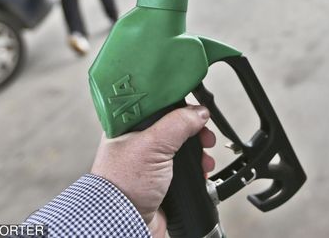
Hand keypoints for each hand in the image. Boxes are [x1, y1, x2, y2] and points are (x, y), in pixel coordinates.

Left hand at [90, 106, 215, 235]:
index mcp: (127, 127)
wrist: (126, 223)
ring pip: (181, 147)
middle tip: (204, 135)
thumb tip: (198, 112)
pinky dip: (196, 168)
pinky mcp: (161, 179)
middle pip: (173, 126)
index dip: (177, 105)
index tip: (194, 108)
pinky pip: (184, 168)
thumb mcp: (152, 145)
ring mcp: (150, 162)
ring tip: (205, 156)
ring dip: (198, 151)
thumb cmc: (123, 185)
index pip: (156, 105)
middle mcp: (138, 143)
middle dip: (194, 130)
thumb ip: (178, 123)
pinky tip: (201, 170)